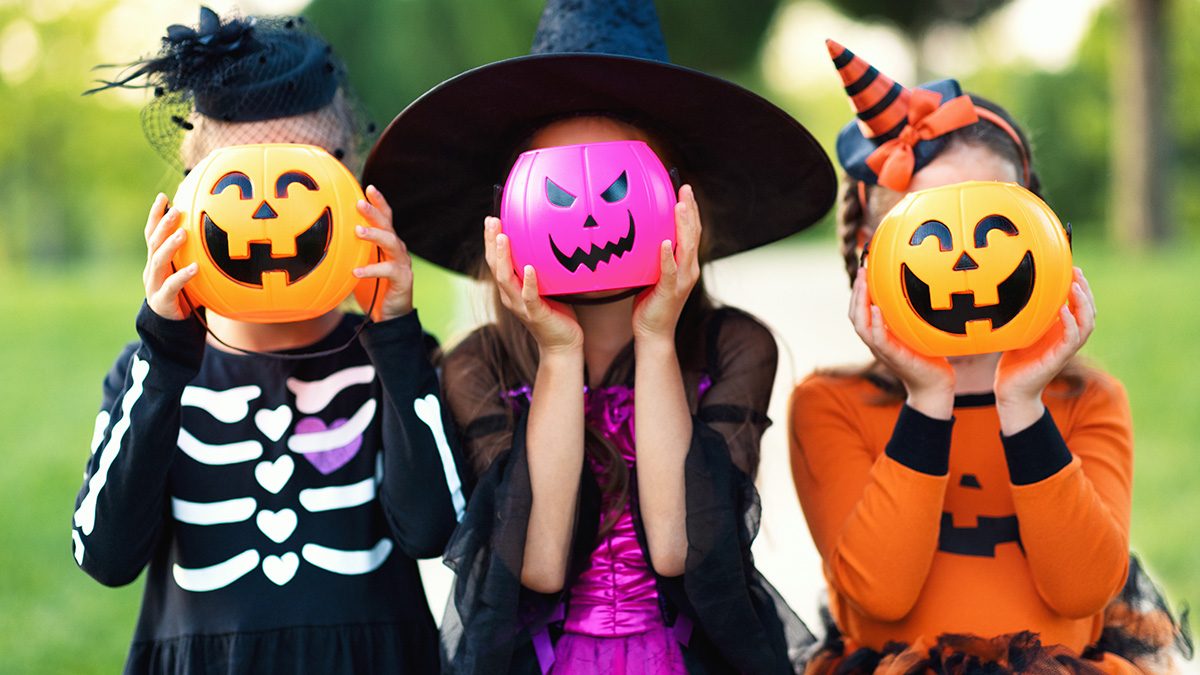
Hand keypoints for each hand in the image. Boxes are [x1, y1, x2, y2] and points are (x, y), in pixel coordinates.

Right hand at [143, 194, 196, 320]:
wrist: (172, 330)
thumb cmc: (186, 296)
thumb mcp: (189, 273)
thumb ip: (197, 256)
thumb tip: (222, 234)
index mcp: (157, 261)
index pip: (152, 233)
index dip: (155, 215)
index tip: (164, 196)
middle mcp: (152, 270)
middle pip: (153, 242)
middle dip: (162, 224)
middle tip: (176, 210)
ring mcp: (154, 286)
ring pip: (158, 261)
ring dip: (170, 245)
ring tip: (183, 232)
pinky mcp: (162, 301)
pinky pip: (172, 287)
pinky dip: (182, 276)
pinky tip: (195, 268)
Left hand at [352, 185, 413, 320]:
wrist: (389, 316)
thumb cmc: (372, 288)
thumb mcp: (358, 265)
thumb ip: (348, 252)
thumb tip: (319, 240)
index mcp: (387, 243)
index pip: (385, 217)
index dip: (378, 202)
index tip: (367, 188)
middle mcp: (397, 249)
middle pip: (388, 225)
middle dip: (374, 212)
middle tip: (359, 204)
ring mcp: (402, 263)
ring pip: (391, 242)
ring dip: (374, 235)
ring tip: (357, 232)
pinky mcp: (403, 278)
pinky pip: (387, 270)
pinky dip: (370, 269)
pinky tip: (355, 272)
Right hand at [484, 216, 582, 353]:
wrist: (562, 345)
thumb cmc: (556, 314)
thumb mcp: (546, 287)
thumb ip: (542, 270)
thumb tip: (552, 243)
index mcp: (510, 289)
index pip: (495, 262)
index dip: (490, 241)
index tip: (491, 219)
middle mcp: (510, 296)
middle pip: (495, 266)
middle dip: (491, 242)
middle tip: (491, 220)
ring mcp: (521, 306)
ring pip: (506, 279)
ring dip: (503, 257)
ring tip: (502, 237)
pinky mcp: (535, 314)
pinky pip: (529, 297)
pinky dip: (528, 282)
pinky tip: (529, 268)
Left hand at [632, 184, 701, 342]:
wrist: (654, 333)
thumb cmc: (650, 303)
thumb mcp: (651, 273)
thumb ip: (651, 256)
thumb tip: (637, 235)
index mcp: (685, 263)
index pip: (691, 231)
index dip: (690, 209)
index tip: (684, 188)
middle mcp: (689, 269)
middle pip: (693, 233)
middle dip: (690, 208)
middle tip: (684, 187)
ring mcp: (682, 280)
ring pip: (687, 248)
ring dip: (683, 225)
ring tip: (680, 205)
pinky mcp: (671, 291)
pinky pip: (670, 271)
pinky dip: (668, 256)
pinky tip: (665, 243)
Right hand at [850, 269, 954, 418]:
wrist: (935, 386)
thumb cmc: (929, 357)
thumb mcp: (917, 331)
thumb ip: (911, 315)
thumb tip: (923, 287)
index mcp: (879, 335)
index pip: (860, 312)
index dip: (858, 292)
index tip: (865, 269)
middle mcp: (876, 342)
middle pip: (855, 316)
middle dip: (856, 292)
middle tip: (863, 269)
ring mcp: (882, 351)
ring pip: (861, 326)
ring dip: (860, 303)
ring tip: (864, 283)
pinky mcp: (894, 357)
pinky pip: (879, 340)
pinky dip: (875, 324)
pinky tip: (877, 309)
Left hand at [994, 267, 1094, 432]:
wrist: (1011, 390)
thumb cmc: (1015, 361)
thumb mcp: (1020, 331)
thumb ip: (1024, 314)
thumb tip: (1013, 289)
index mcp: (1061, 331)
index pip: (1079, 306)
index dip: (1080, 287)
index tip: (1073, 268)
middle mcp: (1067, 339)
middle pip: (1088, 311)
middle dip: (1085, 290)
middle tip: (1077, 272)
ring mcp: (1065, 349)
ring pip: (1086, 324)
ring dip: (1083, 304)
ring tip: (1076, 286)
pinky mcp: (1058, 359)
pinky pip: (1071, 340)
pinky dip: (1070, 324)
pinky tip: (1064, 311)